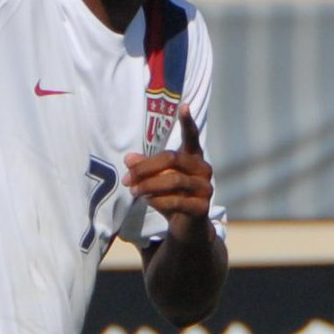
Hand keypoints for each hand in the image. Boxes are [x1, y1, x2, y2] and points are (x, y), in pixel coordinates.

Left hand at [123, 105, 213, 235]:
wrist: (186, 227)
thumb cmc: (170, 196)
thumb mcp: (154, 180)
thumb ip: (144, 167)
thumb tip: (128, 158)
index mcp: (192, 157)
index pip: (191, 136)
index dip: (187, 122)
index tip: (183, 106)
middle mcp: (203, 169)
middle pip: (171, 159)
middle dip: (145, 168)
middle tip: (127, 178)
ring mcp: (205, 188)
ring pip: (173, 181)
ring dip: (148, 186)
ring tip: (133, 191)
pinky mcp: (203, 207)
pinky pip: (176, 201)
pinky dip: (158, 201)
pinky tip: (148, 201)